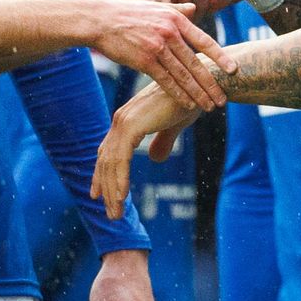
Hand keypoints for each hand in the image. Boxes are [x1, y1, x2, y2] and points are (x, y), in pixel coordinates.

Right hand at [81, 0, 234, 110]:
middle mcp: (170, 32)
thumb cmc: (127, 13)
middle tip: (224, 98)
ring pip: (183, 75)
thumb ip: (178, 8)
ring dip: (198, 94)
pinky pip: (166, 81)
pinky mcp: (144, 61)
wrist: (100, 19)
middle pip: (196, 63)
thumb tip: (194, 8)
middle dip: (211, 84)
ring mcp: (157, 47)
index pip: (204, 40)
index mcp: (176, 19)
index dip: (220, 57)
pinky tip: (188, 105)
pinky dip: (179, 95)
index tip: (234, 70)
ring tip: (210, 106)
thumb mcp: (156, 6)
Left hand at [92, 83, 200, 219]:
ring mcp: (124, 122)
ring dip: (112, 191)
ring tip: (116, 213)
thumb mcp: (173, 126)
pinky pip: (121, 159)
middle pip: (106, 160)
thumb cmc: (190, 101)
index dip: (103, 175)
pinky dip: (120, 179)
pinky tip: (122, 197)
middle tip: (111, 214)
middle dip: (106, 189)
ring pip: (111, 163)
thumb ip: (162, 141)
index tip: (100, 195)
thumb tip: (154, 159)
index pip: (109, 152)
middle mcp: (121, 120)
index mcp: (127, 120)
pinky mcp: (132, 126)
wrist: (201, 86)